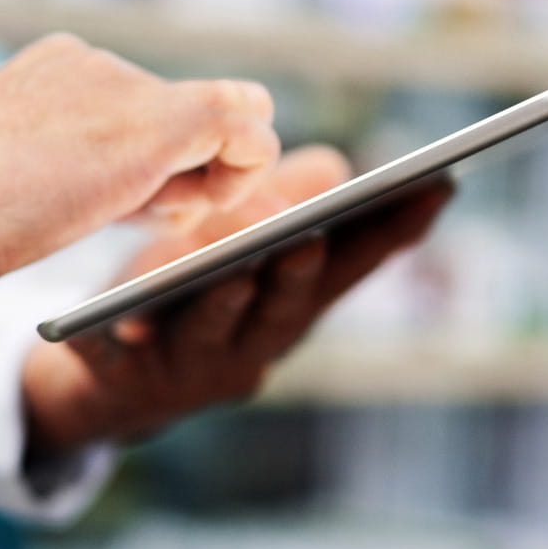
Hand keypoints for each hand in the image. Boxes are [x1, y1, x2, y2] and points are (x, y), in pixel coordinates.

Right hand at [0, 34, 280, 293]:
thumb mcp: (5, 178)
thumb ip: (67, 172)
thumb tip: (133, 195)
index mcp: (53, 74)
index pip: (139, 109)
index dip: (159, 158)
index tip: (142, 204)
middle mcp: (94, 65)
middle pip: (186, 118)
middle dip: (192, 172)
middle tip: (159, 213)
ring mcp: (125, 87)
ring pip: (222, 123)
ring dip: (213, 179)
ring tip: (164, 215)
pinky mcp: (156, 123)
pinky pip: (245, 128)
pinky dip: (248, 168)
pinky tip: (217, 205)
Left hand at [21, 146, 451, 457]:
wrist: (109, 378)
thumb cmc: (186, 289)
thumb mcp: (237, 240)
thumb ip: (285, 205)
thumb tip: (337, 169)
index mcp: (291, 303)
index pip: (353, 264)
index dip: (394, 231)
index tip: (437, 186)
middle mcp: (255, 344)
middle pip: (286, 306)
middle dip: (300, 273)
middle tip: (312, 236)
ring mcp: (194, 368)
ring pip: (213, 329)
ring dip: (226, 301)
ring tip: (230, 269)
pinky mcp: (127, 379)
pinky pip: (123, 357)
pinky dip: (123, 337)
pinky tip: (123, 320)